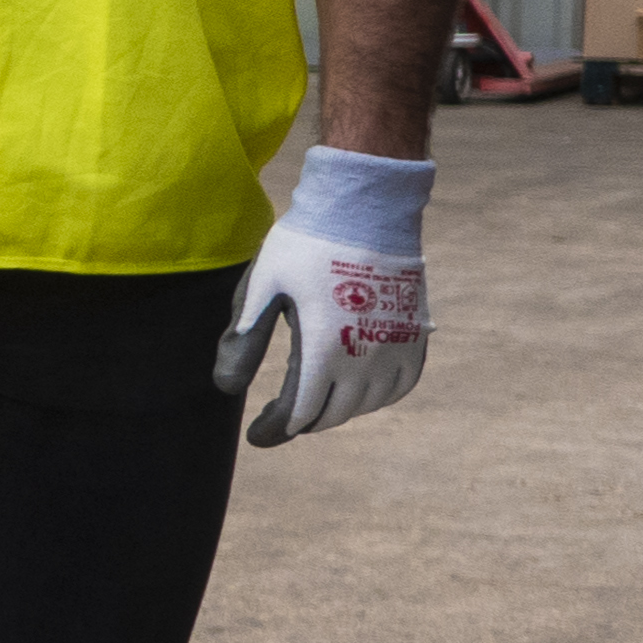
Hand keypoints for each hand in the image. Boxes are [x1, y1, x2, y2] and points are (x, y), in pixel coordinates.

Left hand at [214, 149, 435, 446]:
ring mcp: (395, 345)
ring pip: (367, 404)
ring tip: (313, 402)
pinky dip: (377, 396)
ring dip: (338, 410)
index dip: (276, 429)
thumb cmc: (305, 244)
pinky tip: (357, 390)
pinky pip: (401, 384)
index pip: (299, 411)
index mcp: (323, 347)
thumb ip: (245, 340)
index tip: (257, 435)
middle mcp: (364, 355)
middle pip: (332, 413)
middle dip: (302, 421)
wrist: (365, 207)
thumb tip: (227, 389)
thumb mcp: (262, 288)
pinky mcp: (414, 332)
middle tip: (280, 418)